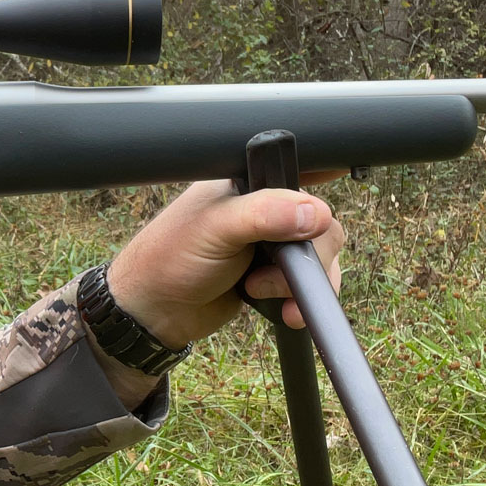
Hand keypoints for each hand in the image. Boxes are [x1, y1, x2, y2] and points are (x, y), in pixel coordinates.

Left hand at [104, 176, 346, 351]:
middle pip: (320, 223)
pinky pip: (307, 284)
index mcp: (248, 183)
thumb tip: (315, 214)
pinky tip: (285, 312)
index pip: (298, 171)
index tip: (330, 199)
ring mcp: (271, 245)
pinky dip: (301, 299)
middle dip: (306, 254)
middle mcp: (264, 210)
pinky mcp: (273, 276)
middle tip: (270, 268)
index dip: (319, 183)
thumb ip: (264, 215)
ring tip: (259, 291)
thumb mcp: (216, 229)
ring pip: (318, 256)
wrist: (155, 314)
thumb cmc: (170, 261)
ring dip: (299, 282)